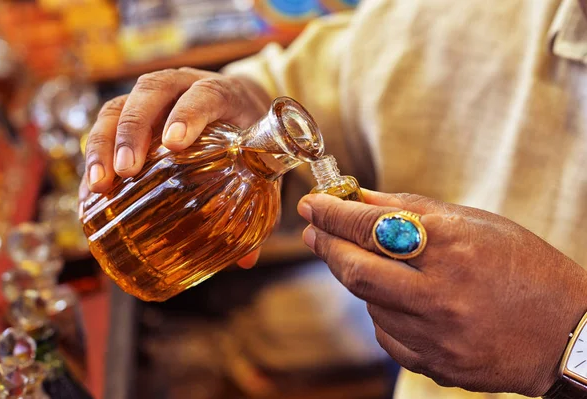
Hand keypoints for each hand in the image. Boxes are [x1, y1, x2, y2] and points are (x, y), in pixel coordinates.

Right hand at [79, 68, 271, 267]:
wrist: (240, 101)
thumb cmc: (251, 133)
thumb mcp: (261, 159)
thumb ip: (259, 202)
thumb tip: (245, 261)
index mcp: (222, 93)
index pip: (204, 93)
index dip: (188, 114)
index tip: (175, 144)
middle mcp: (182, 85)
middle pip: (150, 93)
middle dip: (133, 131)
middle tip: (127, 171)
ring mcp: (153, 95)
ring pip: (119, 105)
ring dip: (105, 144)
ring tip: (100, 185)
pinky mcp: (131, 111)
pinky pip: (105, 125)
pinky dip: (95, 156)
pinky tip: (91, 191)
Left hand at [297, 190, 586, 396]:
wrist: (568, 332)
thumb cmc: (527, 268)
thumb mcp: (476, 224)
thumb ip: (413, 209)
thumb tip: (361, 196)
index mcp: (453, 247)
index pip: (371, 226)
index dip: (332, 213)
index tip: (312, 204)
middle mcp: (440, 294)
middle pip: (355, 270)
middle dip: (325, 245)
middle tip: (313, 230)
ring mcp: (436, 335)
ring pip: (368, 303)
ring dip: (357, 277)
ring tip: (365, 260)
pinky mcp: (435, 364)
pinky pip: (387, 334)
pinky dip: (382, 310)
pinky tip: (396, 298)